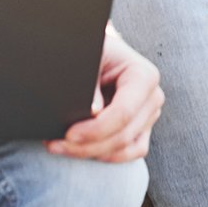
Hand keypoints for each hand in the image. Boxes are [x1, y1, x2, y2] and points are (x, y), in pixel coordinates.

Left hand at [47, 26, 163, 161]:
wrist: (101, 52)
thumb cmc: (94, 51)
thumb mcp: (90, 57)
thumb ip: (92, 82)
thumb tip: (94, 111)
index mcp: (144, 75)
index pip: (124, 111)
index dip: (96, 128)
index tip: (69, 134)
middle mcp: (152, 96)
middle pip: (123, 134)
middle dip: (87, 144)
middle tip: (55, 144)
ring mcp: (150, 114)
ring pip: (124, 148)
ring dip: (91, 153)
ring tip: (60, 147)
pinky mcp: (143, 128)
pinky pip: (130, 152)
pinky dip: (105, 155)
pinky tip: (81, 151)